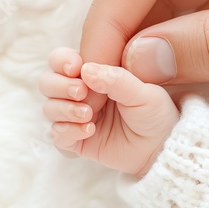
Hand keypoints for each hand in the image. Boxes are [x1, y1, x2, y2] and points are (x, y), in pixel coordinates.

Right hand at [39, 48, 178, 175]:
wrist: (161, 147)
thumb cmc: (155, 113)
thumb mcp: (143, 92)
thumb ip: (116, 79)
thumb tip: (86, 69)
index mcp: (93, 73)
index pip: (61, 60)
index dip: (61, 61)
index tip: (75, 67)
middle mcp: (80, 93)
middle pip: (47, 82)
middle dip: (59, 86)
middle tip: (81, 92)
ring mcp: (76, 116)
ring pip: (49, 108)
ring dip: (63, 109)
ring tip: (88, 114)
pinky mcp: (76, 140)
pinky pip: (56, 135)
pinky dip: (67, 131)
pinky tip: (89, 130)